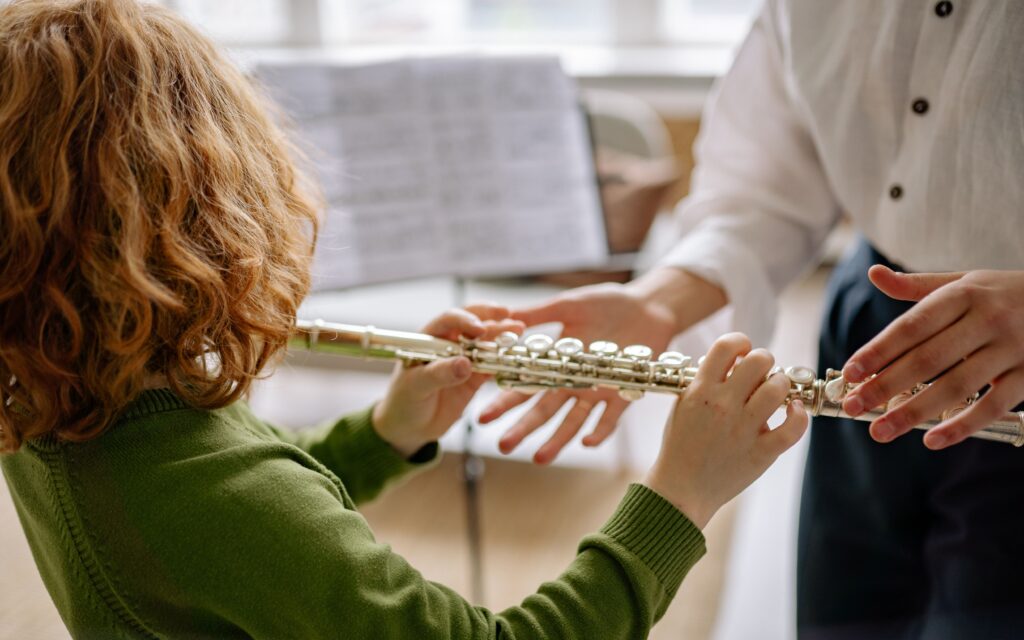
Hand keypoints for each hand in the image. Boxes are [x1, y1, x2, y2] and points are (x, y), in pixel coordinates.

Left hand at [373, 305, 523, 457]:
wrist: (410, 426)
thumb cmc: (404, 401)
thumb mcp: (416, 387)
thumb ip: (439, 374)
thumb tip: (465, 364)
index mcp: (429, 339)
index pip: (448, 320)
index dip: (465, 321)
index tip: (480, 330)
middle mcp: (448, 343)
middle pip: (472, 322)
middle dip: (491, 317)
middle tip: (508, 318)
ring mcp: (464, 358)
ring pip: (486, 342)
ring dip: (502, 335)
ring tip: (519, 330)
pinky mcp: (475, 376)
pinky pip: (492, 365)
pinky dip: (504, 360)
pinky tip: (517, 355)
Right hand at [477, 282, 679, 463]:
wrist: (647, 306)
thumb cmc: (606, 303)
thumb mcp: (567, 305)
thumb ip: (538, 314)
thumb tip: (504, 316)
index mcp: (554, 363)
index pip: (524, 386)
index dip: (503, 402)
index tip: (482, 417)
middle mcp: (572, 382)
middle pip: (543, 410)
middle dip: (523, 429)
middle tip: (503, 446)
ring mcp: (596, 391)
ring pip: (572, 421)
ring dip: (557, 440)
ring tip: (539, 458)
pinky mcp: (623, 395)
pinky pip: (609, 420)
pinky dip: (599, 431)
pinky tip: (586, 443)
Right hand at [643, 333, 807, 528]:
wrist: (680, 489)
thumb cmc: (680, 446)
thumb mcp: (682, 405)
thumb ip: (704, 382)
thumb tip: (732, 362)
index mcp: (700, 390)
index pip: (726, 346)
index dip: (740, 343)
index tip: (742, 353)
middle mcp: (722, 405)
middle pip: (759, 361)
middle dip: (764, 362)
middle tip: (761, 376)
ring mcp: (743, 429)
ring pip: (778, 388)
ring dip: (781, 386)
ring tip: (776, 395)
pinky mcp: (761, 452)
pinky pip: (793, 428)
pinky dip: (799, 416)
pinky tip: (793, 413)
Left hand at [841, 267, 1023, 448]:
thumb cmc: (1002, 294)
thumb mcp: (964, 282)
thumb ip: (917, 286)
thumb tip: (874, 273)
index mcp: (964, 294)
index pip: (912, 326)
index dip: (879, 351)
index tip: (850, 373)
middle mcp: (988, 320)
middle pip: (928, 359)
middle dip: (885, 386)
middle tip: (852, 407)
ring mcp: (1012, 349)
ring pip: (957, 386)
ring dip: (915, 412)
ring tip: (881, 431)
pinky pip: (994, 406)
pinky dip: (963, 425)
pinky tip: (932, 440)